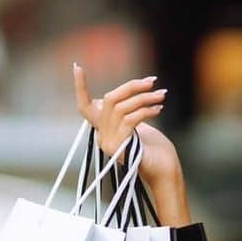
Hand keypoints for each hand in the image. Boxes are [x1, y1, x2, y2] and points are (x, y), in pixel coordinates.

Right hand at [73, 63, 181, 188]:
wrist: (164, 174)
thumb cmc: (155, 150)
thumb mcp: (138, 126)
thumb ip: (128, 112)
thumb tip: (128, 93)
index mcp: (104, 131)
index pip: (84, 107)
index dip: (80, 88)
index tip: (77, 67)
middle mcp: (102, 137)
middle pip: (109, 100)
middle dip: (131, 87)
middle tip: (152, 81)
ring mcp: (108, 143)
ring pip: (122, 108)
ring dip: (145, 98)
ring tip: (162, 95)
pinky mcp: (119, 147)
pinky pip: (130, 119)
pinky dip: (145, 110)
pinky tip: (158, 109)